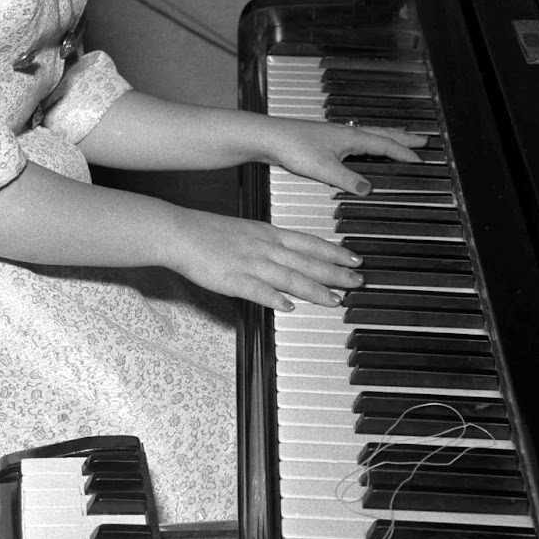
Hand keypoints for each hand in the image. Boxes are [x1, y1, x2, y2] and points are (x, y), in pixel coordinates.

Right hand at [163, 207, 363, 311]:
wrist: (179, 232)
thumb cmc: (209, 232)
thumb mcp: (245, 231)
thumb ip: (268, 244)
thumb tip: (287, 255)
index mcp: (267, 233)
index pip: (309, 242)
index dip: (334, 251)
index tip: (355, 258)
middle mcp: (264, 247)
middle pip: (306, 261)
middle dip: (336, 273)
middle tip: (358, 281)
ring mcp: (249, 263)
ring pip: (288, 276)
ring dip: (314, 290)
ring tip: (335, 301)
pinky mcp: (232, 279)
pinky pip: (256, 290)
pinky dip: (273, 298)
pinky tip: (288, 307)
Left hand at [267, 118, 427, 195]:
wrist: (269, 137)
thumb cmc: (293, 147)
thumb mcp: (324, 168)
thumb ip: (348, 180)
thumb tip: (369, 189)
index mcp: (351, 137)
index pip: (385, 144)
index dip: (404, 153)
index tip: (421, 159)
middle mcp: (346, 133)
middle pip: (382, 134)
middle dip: (403, 138)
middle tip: (422, 140)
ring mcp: (336, 135)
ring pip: (370, 135)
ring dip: (388, 138)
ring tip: (400, 141)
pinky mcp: (326, 141)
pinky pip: (358, 140)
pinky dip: (370, 143)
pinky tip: (365, 150)